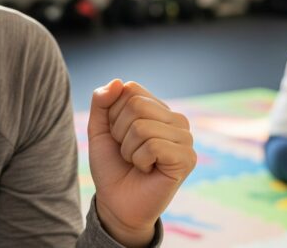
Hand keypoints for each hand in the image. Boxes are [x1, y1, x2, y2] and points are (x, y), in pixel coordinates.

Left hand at [87, 80, 195, 247]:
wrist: (117, 204)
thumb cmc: (112, 166)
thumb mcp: (99, 129)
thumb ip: (102, 102)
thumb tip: (118, 82)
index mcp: (158, 108)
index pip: (130, 89)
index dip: (113, 114)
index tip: (118, 136)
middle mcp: (175, 119)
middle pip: (136, 106)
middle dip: (120, 133)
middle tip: (128, 152)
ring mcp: (185, 138)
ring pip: (142, 126)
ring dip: (129, 150)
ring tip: (137, 162)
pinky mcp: (187, 158)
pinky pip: (153, 146)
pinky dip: (140, 161)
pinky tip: (148, 170)